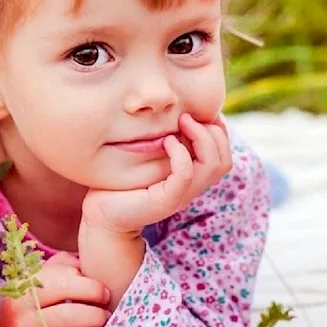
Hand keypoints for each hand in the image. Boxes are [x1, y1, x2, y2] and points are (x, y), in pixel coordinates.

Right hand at [0, 252, 109, 326]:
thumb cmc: (29, 312)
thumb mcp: (36, 287)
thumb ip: (58, 269)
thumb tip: (82, 261)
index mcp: (22, 283)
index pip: (59, 273)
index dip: (85, 278)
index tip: (101, 286)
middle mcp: (18, 303)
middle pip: (63, 290)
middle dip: (92, 292)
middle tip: (106, 299)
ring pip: (67, 316)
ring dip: (93, 316)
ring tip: (104, 318)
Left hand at [82, 114, 231, 234]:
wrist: (102, 215)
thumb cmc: (120, 183)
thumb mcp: (145, 158)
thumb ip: (162, 141)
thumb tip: (167, 111)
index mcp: (191, 177)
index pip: (223, 154)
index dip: (218, 130)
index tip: (198, 112)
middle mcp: (191, 187)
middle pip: (224, 160)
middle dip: (213, 132)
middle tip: (186, 115)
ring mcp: (182, 195)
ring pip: (214, 165)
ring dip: (202, 138)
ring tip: (181, 122)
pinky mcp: (167, 200)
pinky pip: (186, 174)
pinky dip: (181, 153)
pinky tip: (167, 141)